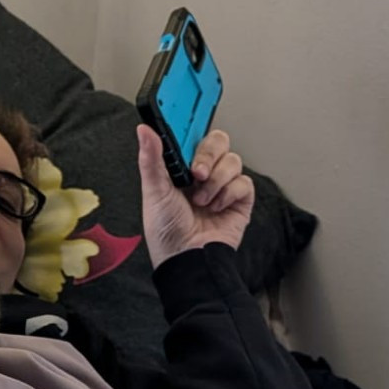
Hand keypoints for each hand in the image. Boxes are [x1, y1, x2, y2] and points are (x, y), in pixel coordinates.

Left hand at [136, 125, 254, 269]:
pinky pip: (244, 182)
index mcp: (182, 167)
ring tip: (201, 201)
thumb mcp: (153, 191)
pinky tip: (216, 208)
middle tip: (196, 173)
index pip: (193, 137)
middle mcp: (204, 173)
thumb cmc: (166, 231)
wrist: (186, 258)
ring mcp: (223, 185)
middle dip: (207, 155)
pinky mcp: (240, 200)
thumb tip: (144, 130)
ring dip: (215, 181)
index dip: (193, 131)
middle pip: (218, 141)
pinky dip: (228, 194)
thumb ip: (151, 158)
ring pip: (232, 160)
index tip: (188, 131)